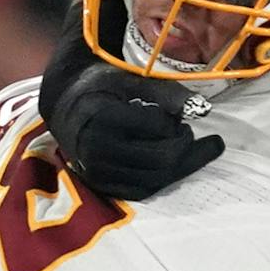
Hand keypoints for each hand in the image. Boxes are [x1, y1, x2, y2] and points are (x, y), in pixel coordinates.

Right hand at [44, 60, 225, 201]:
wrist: (66, 108)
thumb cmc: (101, 89)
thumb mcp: (130, 80)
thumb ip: (166, 92)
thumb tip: (204, 109)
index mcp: (102, 117)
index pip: (158, 127)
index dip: (176, 122)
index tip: (178, 117)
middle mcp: (97, 149)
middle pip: (162, 159)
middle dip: (185, 146)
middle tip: (190, 133)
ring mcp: (99, 172)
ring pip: (157, 179)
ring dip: (181, 165)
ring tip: (192, 148)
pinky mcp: (103, 187)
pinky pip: (144, 190)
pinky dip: (164, 179)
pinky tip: (175, 165)